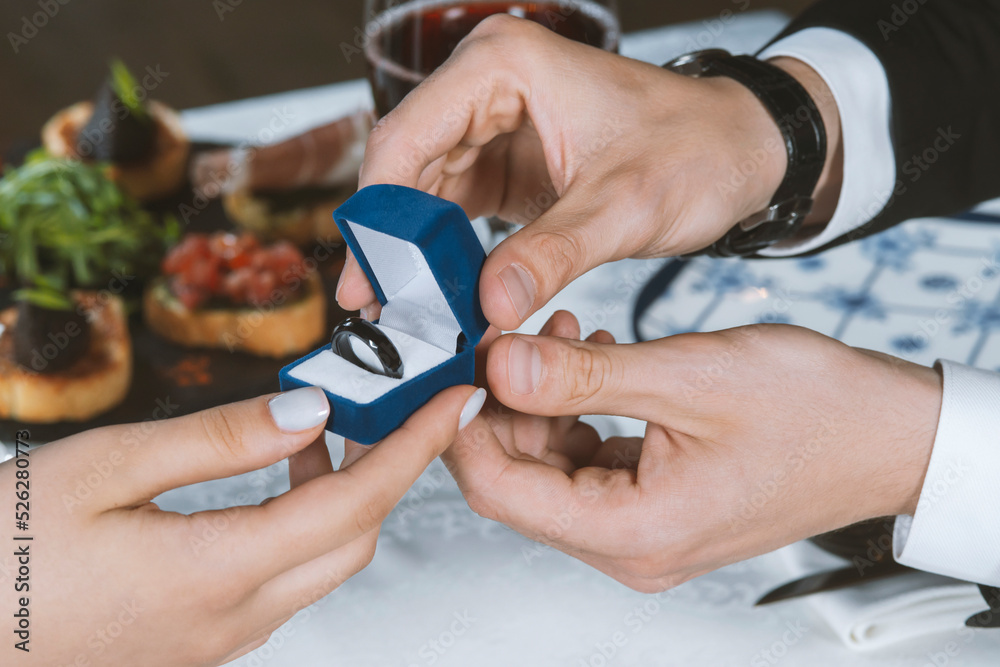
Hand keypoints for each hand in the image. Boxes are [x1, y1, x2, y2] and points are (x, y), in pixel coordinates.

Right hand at [0, 384, 483, 665]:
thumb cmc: (3, 550)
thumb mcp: (104, 469)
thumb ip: (220, 439)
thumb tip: (313, 412)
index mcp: (214, 573)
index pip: (354, 503)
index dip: (414, 446)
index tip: (454, 402)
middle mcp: (233, 618)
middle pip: (355, 539)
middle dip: (390, 469)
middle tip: (393, 405)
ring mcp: (219, 639)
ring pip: (324, 563)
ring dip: (344, 496)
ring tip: (324, 431)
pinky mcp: (202, 640)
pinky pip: (285, 579)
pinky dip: (305, 526)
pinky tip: (274, 482)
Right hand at [338, 15, 842, 328]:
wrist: (744, 151)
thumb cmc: (698, 150)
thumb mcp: (626, 204)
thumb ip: (555, 254)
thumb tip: (487, 308)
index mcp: (503, 67)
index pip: (405, 137)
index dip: (379, 214)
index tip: (369, 283)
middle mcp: (486, 88)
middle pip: (404, 168)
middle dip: (391, 243)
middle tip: (377, 314)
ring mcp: (492, 126)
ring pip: (422, 195)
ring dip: (413, 255)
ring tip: (401, 317)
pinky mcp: (505, 165)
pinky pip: (454, 212)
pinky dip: (445, 257)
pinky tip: (441, 300)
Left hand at [446, 319, 940, 591]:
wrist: (886, 434)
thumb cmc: (816, 413)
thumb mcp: (688, 377)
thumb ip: (584, 377)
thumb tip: (500, 366)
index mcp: (634, 531)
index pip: (500, 490)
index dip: (466, 423)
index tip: (463, 362)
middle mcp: (630, 546)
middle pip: (518, 481)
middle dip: (505, 403)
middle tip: (513, 335)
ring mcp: (641, 529)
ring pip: (549, 467)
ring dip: (542, 400)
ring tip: (561, 336)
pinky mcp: (653, 505)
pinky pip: (586, 461)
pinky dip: (576, 410)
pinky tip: (590, 360)